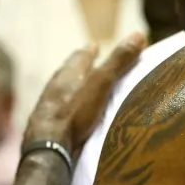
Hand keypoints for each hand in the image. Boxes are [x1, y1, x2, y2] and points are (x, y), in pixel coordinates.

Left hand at [25, 33, 146, 156]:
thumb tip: (139, 34)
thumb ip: (118, 61)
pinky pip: (58, 113)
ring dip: (71, 89)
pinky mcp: (45, 129)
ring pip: (60, 93)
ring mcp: (47, 110)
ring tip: (79, 89)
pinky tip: (70, 117)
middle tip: (86, 63)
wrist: (48, 149)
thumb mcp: (101, 83)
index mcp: (67, 75)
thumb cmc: (75, 112)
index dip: (88, 52)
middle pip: (67, 74)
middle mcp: (54, 89)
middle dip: (78, 68)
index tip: (94, 45)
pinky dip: (67, 110)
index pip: (79, 58)